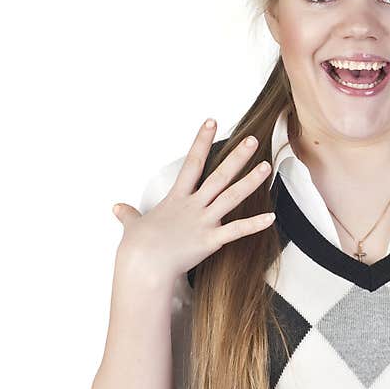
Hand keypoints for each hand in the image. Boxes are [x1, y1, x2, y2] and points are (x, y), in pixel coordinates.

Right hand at [112, 119, 275, 282]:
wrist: (142, 266)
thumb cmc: (137, 248)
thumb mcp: (132, 226)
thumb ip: (129, 215)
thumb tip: (117, 208)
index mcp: (177, 198)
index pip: (192, 162)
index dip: (202, 141)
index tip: (212, 122)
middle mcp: (193, 206)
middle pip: (218, 176)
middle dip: (237, 157)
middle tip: (253, 140)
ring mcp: (204, 221)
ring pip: (231, 197)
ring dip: (250, 182)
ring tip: (267, 167)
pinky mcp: (211, 240)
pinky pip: (237, 231)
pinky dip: (255, 224)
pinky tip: (271, 217)